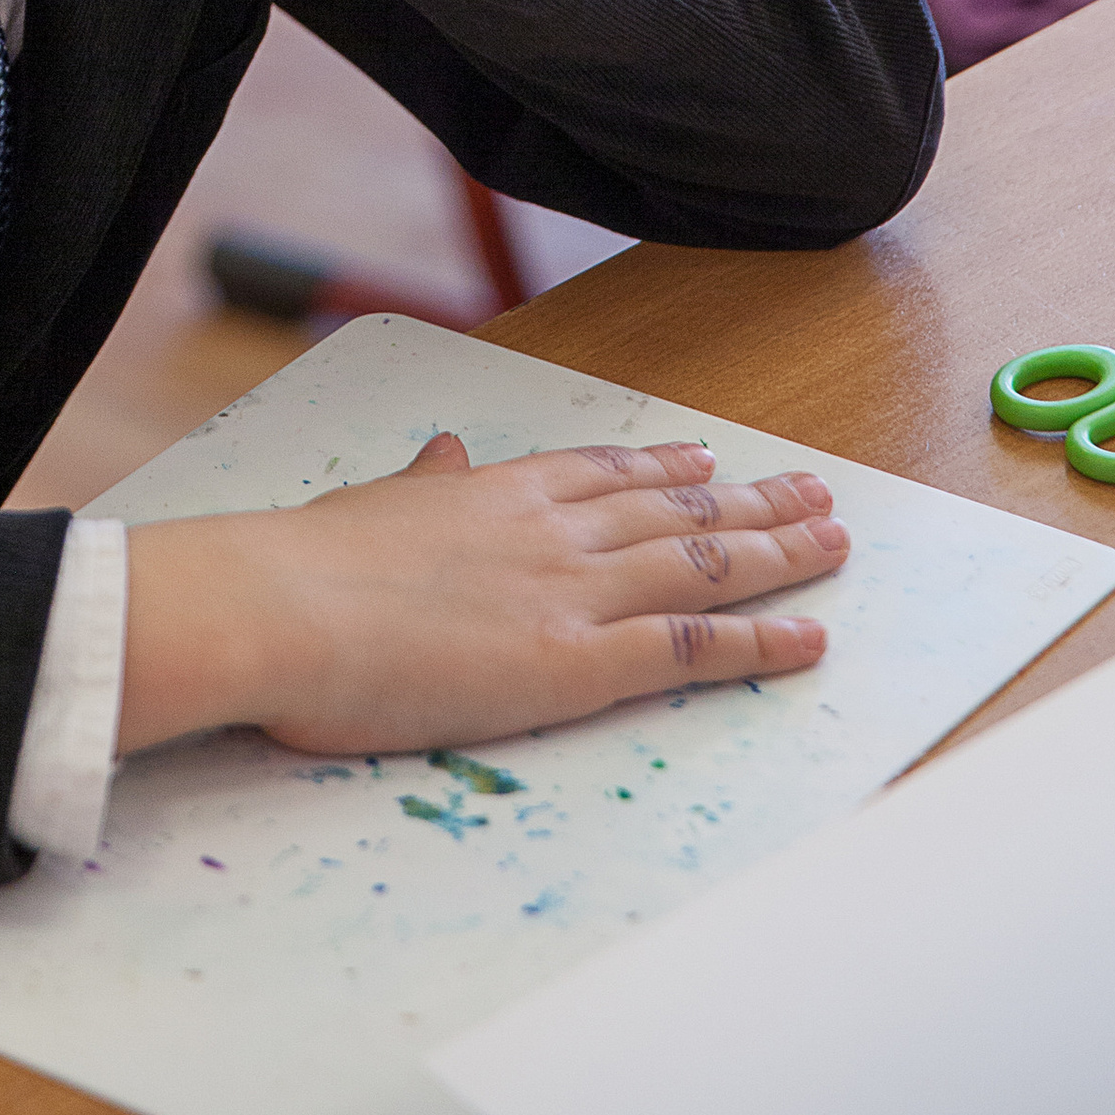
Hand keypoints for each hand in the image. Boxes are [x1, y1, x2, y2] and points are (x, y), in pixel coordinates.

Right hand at [120, 433, 846, 759]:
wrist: (281, 606)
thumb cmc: (303, 567)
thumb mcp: (368, 507)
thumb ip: (423, 486)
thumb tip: (445, 453)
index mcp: (496, 492)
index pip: (604, 471)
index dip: (665, 466)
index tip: (708, 457)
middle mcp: (552, 530)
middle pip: (675, 509)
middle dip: (750, 500)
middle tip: (812, 489)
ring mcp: (573, 591)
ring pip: (703, 564)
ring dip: (777, 550)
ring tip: (834, 540)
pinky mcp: (579, 662)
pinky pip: (693, 648)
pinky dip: (760, 641)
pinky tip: (808, 637)